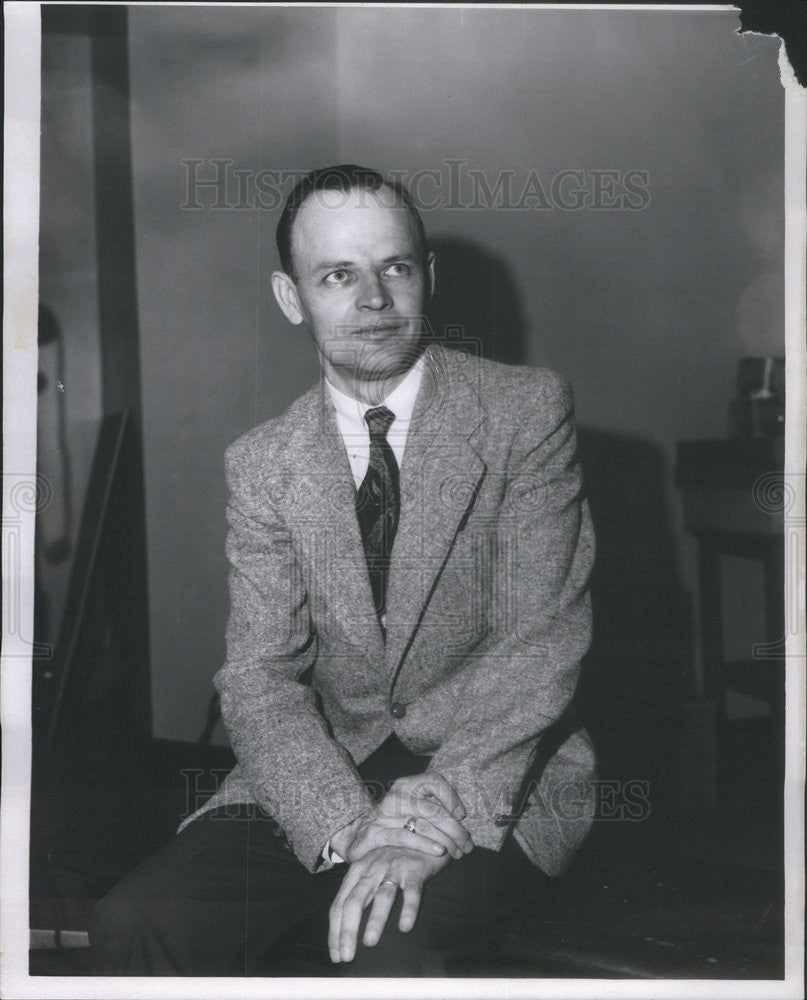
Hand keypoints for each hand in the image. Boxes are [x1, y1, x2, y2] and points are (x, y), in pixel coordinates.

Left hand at [328, 845, 448, 962]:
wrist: (422, 833)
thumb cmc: (393, 859)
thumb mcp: (371, 871)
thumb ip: (358, 894)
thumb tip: (344, 930)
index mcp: (357, 871)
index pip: (340, 904)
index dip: (335, 931)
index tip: (335, 955)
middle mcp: (372, 869)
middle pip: (355, 901)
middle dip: (348, 930)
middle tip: (347, 956)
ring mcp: (394, 868)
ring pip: (381, 896)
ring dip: (374, 920)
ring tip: (370, 943)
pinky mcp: (415, 870)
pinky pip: (412, 892)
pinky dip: (408, 909)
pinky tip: (405, 927)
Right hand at [330, 771, 472, 862]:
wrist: (356, 836)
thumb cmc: (393, 824)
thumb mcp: (411, 809)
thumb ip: (432, 809)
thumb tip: (460, 820)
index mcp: (406, 785)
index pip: (433, 781)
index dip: (451, 796)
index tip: (462, 815)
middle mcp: (396, 795)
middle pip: (434, 809)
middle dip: (456, 829)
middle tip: (467, 845)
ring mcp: (384, 813)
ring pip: (424, 824)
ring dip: (446, 841)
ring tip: (458, 853)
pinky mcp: (375, 833)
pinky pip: (405, 837)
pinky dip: (425, 844)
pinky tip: (439, 851)